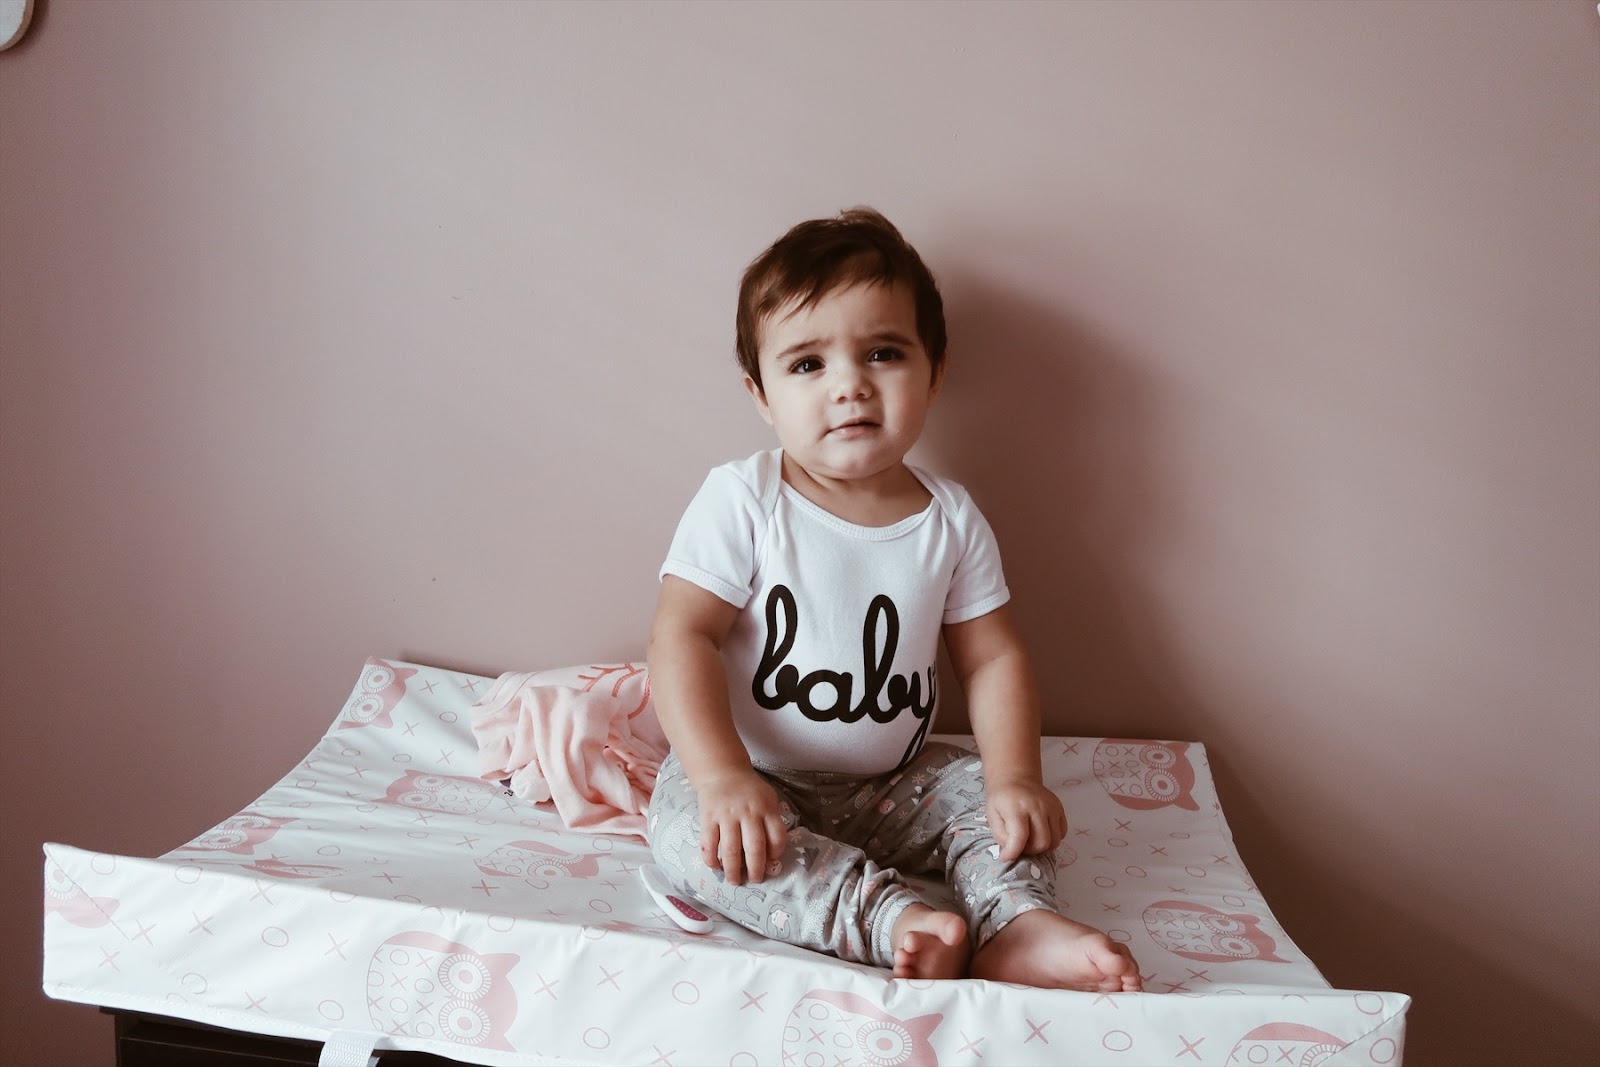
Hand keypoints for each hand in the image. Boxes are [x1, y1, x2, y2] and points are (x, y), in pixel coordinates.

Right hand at [695, 770, 787, 885]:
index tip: (771, 863)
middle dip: (756, 870)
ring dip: (732, 870)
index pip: (777, 837)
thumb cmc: (749, 791)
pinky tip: (715, 866)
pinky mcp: (708, 817)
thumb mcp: (768, 800)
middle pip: (755, 848)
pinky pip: (709, 843)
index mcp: (766, 809)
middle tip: (755, 880)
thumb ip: (771, 823)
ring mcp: (727, 815)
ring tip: (734, 881)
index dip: (776, 854)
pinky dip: (711, 859)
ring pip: (731, 850)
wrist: (723, 772)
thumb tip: (771, 856)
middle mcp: (748, 813)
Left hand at [986, 777, 1066, 861]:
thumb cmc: (1001, 799)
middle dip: (1030, 851)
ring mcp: (1051, 807)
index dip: (1013, 852)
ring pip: (1054, 841)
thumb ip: (1001, 836)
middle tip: (1020, 845)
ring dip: (1042, 847)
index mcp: (1016, 807)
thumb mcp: (992, 816)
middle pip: (1042, 843)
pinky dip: (1052, 838)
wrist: (1015, 779)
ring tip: (1030, 839)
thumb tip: (1011, 853)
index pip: (1020, 837)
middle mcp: (1037, 806)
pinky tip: (1040, 832)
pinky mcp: (1060, 809)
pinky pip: (1061, 833)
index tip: (1005, 857)